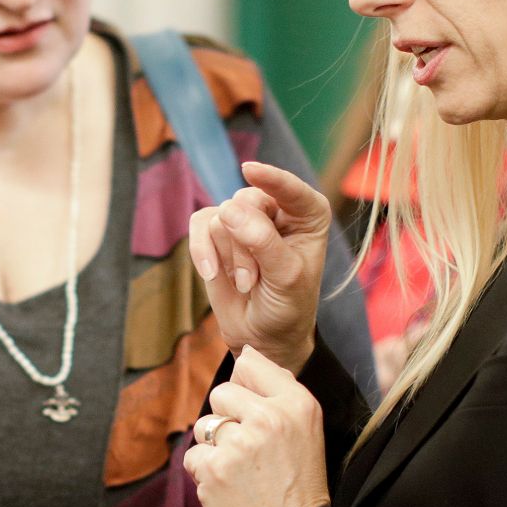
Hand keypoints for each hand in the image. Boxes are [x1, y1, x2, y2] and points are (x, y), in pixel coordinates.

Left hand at [183, 345, 329, 506]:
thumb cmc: (299, 487)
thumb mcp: (306, 430)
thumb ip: (277, 388)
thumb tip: (246, 352)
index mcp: (298, 404)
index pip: (249, 364)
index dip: (246, 391)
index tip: (256, 416)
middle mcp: (269, 418)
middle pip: (221, 393)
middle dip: (227, 421)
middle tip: (252, 454)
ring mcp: (239, 444)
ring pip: (203, 425)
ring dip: (214, 449)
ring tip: (242, 474)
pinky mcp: (214, 471)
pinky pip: (192, 456)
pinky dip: (205, 475)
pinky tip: (229, 490)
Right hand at [188, 161, 330, 372]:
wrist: (262, 335)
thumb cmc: (287, 306)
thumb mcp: (285, 277)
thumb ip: (262, 242)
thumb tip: (227, 210)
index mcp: (307, 214)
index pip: (290, 189)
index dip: (271, 179)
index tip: (249, 171)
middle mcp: (276, 209)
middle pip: (246, 203)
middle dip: (244, 245)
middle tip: (253, 281)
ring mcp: (244, 218)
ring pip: (221, 216)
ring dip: (229, 256)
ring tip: (245, 283)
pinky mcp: (216, 231)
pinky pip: (199, 224)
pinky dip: (201, 250)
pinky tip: (210, 273)